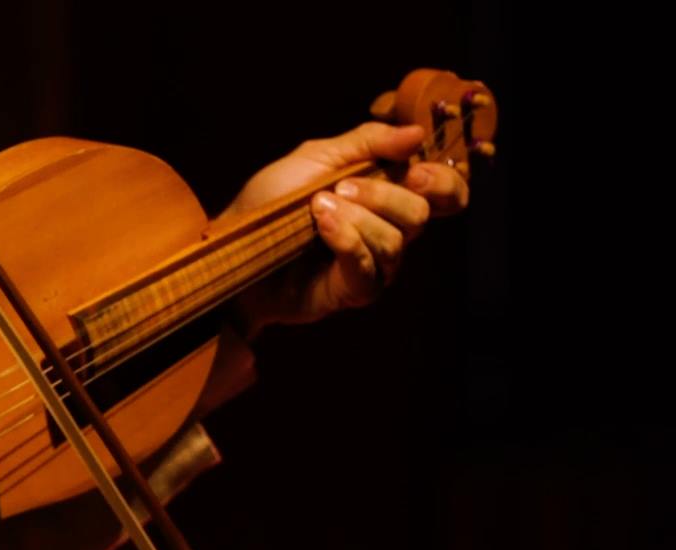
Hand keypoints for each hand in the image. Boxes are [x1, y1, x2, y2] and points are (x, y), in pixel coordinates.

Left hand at [218, 122, 469, 332]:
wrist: (232, 246)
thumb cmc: (271, 202)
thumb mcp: (316, 157)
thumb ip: (367, 142)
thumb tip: (416, 133)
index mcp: (386, 193)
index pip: (443, 193)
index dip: (443, 183)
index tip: (416, 170)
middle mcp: (387, 229)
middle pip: (422, 214)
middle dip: (385, 195)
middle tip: (342, 186)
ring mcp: (372, 263)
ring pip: (396, 240)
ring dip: (355, 217)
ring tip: (315, 209)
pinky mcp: (353, 291)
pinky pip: (369, 267)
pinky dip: (346, 241)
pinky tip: (321, 227)